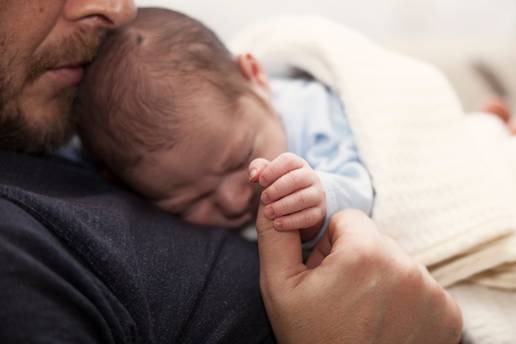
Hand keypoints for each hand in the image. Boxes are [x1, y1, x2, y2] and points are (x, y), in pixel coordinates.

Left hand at [249, 153, 325, 240]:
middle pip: (295, 179)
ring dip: (282, 206)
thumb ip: (258, 168)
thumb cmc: (279, 184)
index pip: (287, 161)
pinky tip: (277, 224)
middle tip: (263, 199)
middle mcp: (311, 176)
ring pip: (302, 198)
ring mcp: (317, 194)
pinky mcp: (319, 212)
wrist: (299, 203)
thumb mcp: (269, 174)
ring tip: (268, 212)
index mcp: (298, 163)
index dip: (272, 171)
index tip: (260, 182)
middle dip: (276, 190)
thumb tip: (254, 176)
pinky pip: (307, 217)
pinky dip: (290, 221)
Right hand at [256, 206, 462, 343]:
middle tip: (342, 298)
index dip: (330, 246)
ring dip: (381, 279)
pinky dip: (406, 300)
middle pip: (375, 241)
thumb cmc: (311, 338)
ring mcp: (432, 292)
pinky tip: (387, 323)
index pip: (348, 219)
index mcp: (364, 253)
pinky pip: (422, 287)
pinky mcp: (448, 313)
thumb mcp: (279, 287)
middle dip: (357, 260)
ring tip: (364, 313)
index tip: (326, 275)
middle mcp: (406, 266)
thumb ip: (275, 235)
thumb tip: (271, 197)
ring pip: (398, 263)